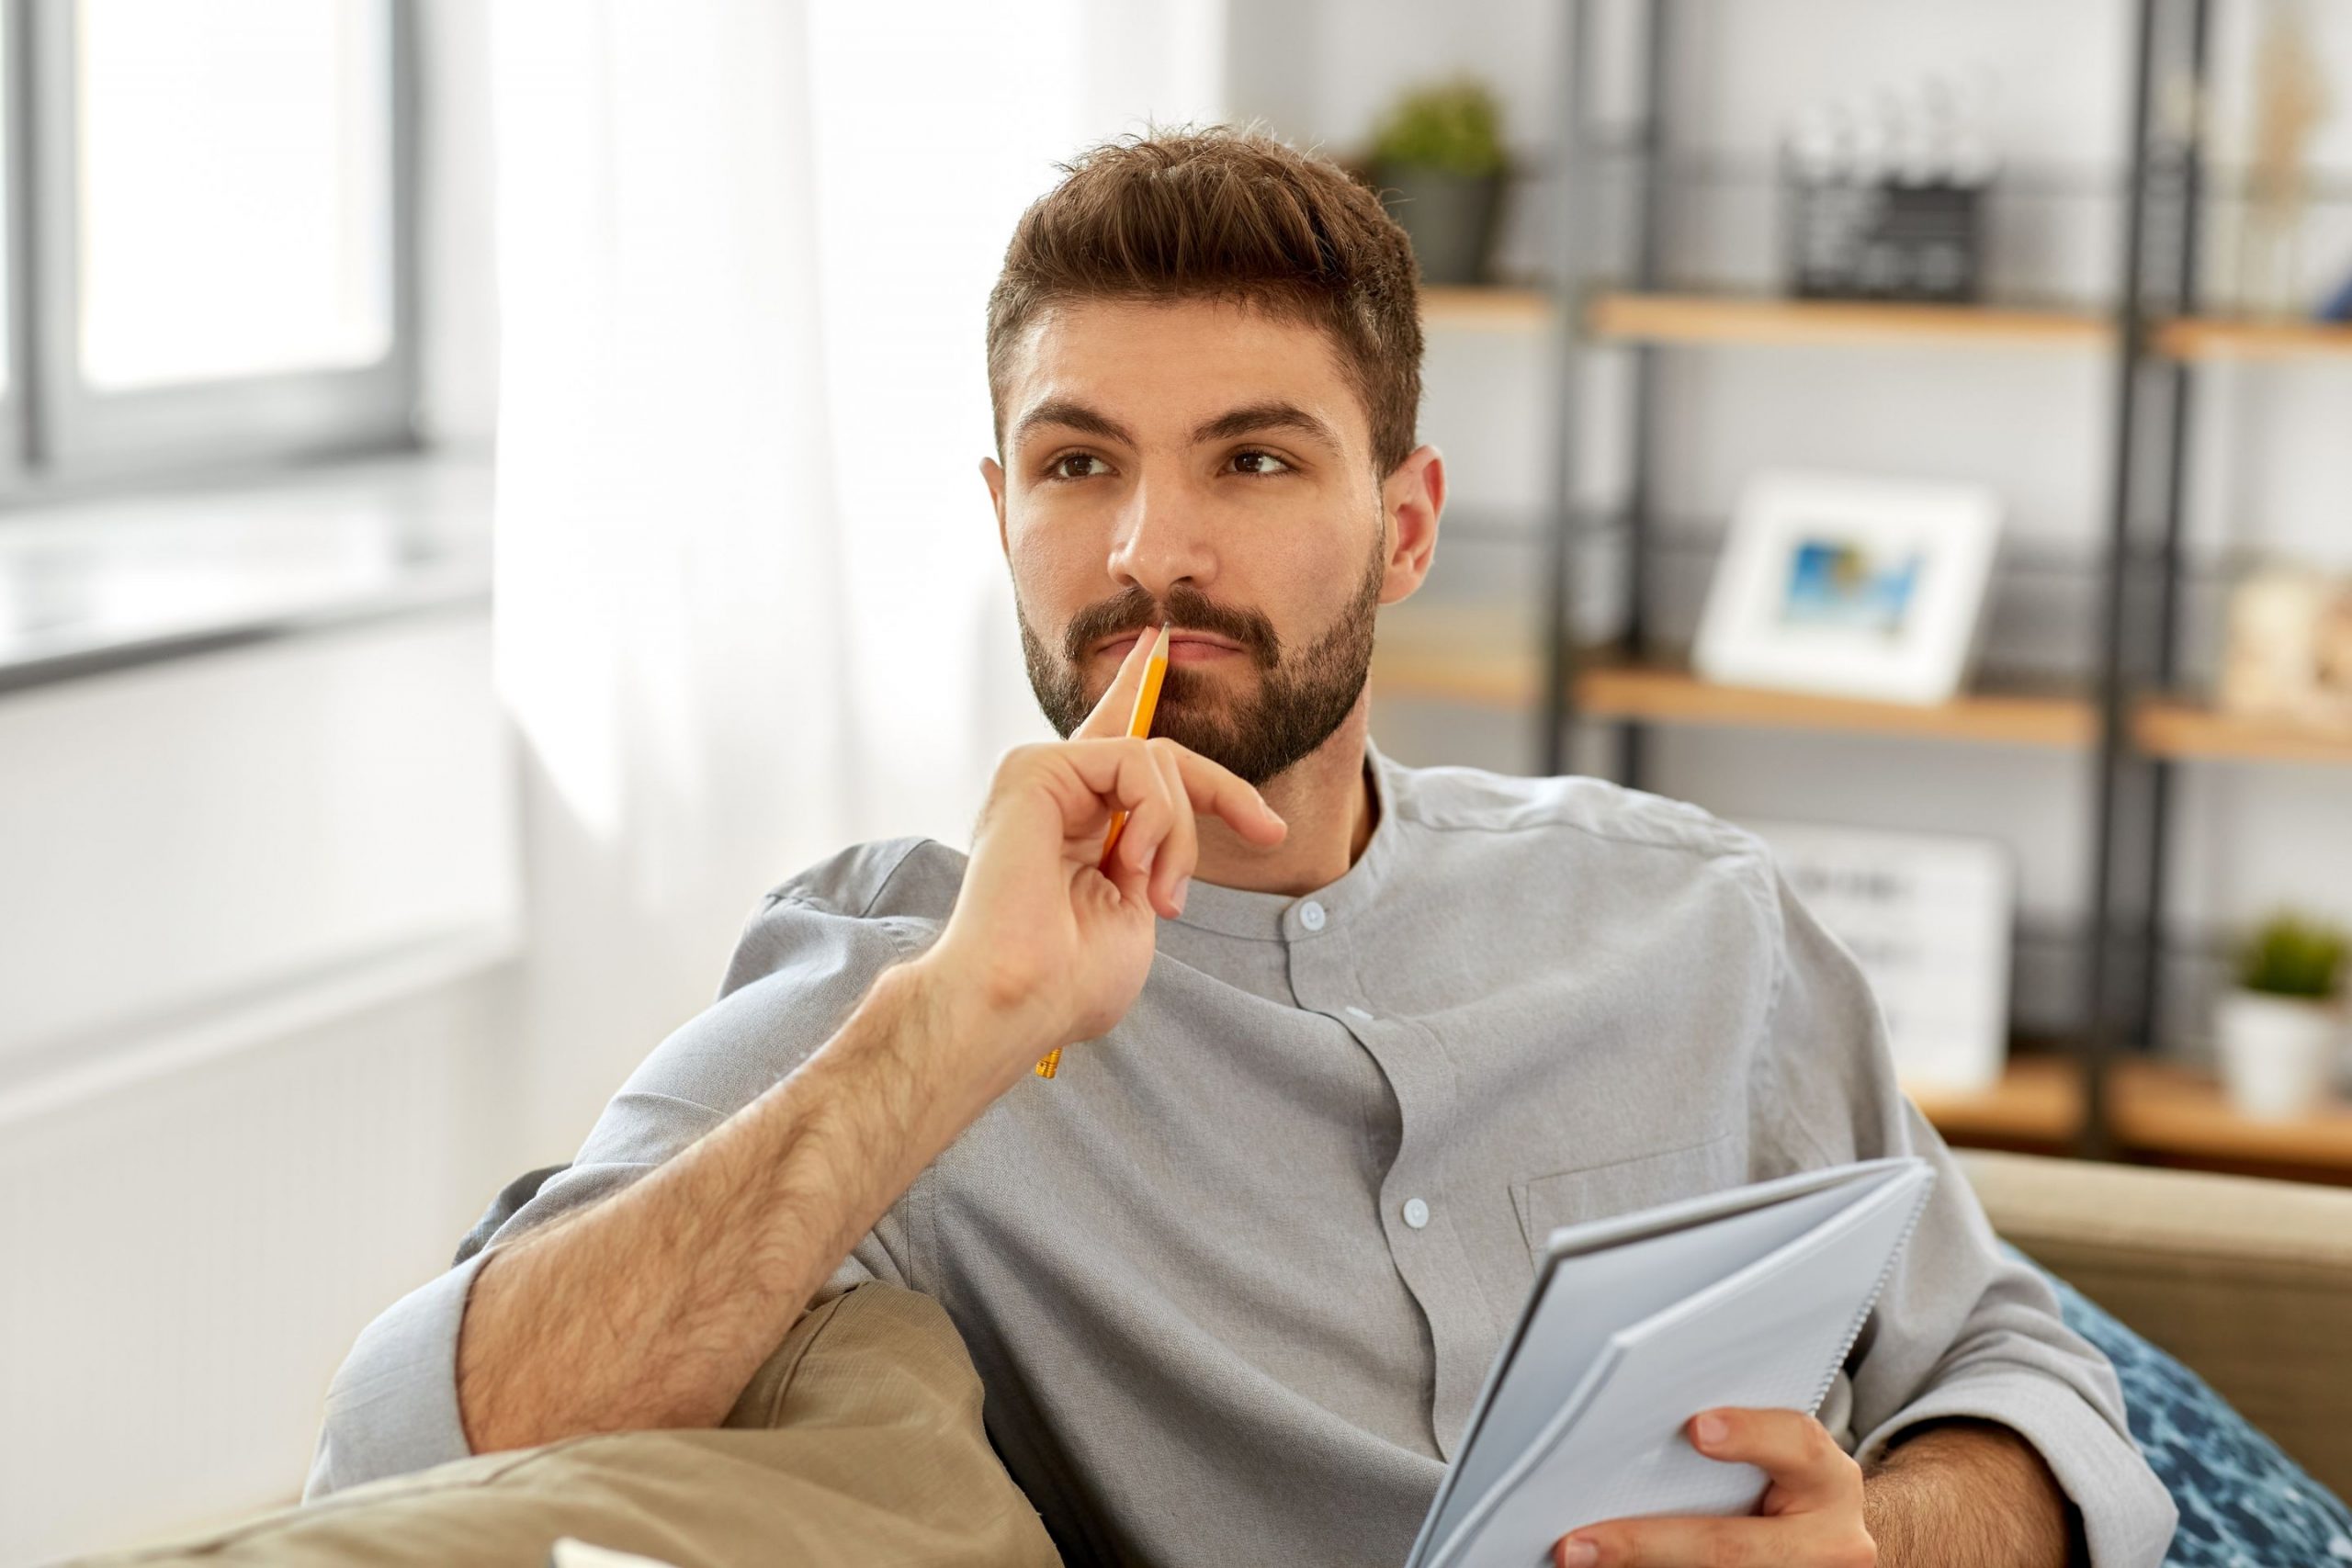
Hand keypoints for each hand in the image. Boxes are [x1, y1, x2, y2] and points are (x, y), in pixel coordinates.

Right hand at [922, 626, 1286, 1084]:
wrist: (1021, 996)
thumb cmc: (1070, 979)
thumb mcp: (1137, 909)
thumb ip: (1152, 856)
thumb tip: (1170, 823)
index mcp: (1074, 825)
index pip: (1114, 744)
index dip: (1135, 691)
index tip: (1160, 645)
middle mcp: (1055, 794)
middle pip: (1159, 754)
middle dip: (1224, 792)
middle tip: (1268, 831)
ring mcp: (1041, 777)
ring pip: (1157, 759)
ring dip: (1181, 831)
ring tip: (1159, 892)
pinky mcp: (1032, 768)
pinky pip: (1136, 760)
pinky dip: (1157, 815)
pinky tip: (1131, 863)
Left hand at [1553, 1408, 1874, 1567]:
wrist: (1830, 1540)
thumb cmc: (1792, 1480)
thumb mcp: (1788, 1453)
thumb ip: (1736, 1437)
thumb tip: (1640, 1422)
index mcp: (1828, 1482)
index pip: (1797, 1447)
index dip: (1751, 1436)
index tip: (1697, 1428)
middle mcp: (1829, 1545)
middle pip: (1731, 1548)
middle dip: (1647, 1544)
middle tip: (1577, 1546)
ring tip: (1582, 1561)